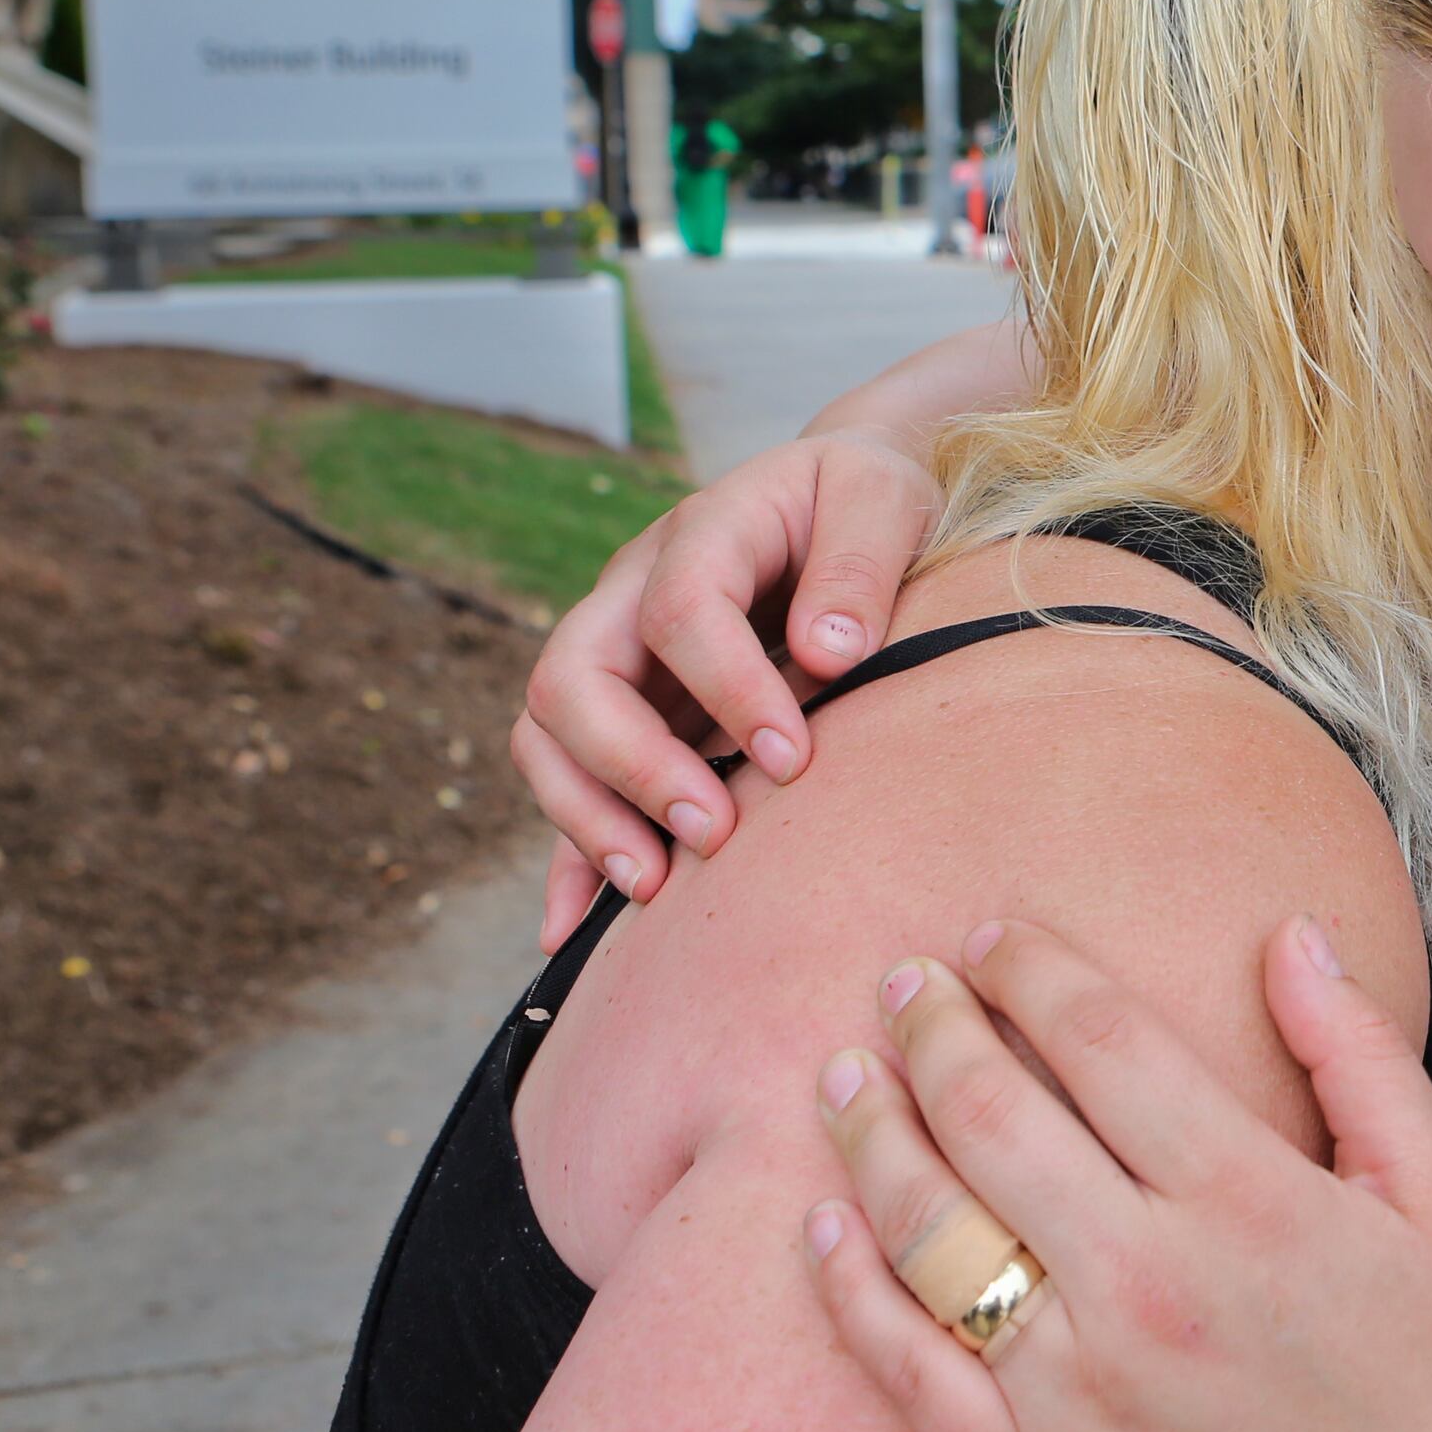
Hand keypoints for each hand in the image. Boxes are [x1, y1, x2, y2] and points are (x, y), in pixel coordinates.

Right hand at [513, 430, 938, 944]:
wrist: (836, 497)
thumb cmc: (864, 500)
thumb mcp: (883, 498)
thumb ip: (860, 562)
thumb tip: (830, 651)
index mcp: (700, 532)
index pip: (679, 608)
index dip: (726, 686)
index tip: (791, 755)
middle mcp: (631, 592)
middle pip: (572, 677)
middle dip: (633, 765)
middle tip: (715, 832)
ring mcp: (616, 655)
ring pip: (548, 736)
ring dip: (589, 816)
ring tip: (656, 887)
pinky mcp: (625, 711)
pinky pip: (567, 784)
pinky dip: (566, 858)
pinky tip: (569, 934)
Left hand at [802, 919, 1431, 1431]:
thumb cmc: (1415, 1361)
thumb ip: (1359, 1051)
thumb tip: (1289, 932)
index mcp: (1249, 1200)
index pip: (1101, 1038)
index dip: (1032, 968)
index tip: (994, 938)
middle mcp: (1150, 1285)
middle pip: (992, 1111)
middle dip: (933, 1024)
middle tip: (907, 983)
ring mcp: (1078, 1388)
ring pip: (929, 1227)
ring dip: (869, 1130)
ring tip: (844, 1076)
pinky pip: (903, 1367)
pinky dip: (845, 1284)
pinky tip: (824, 1218)